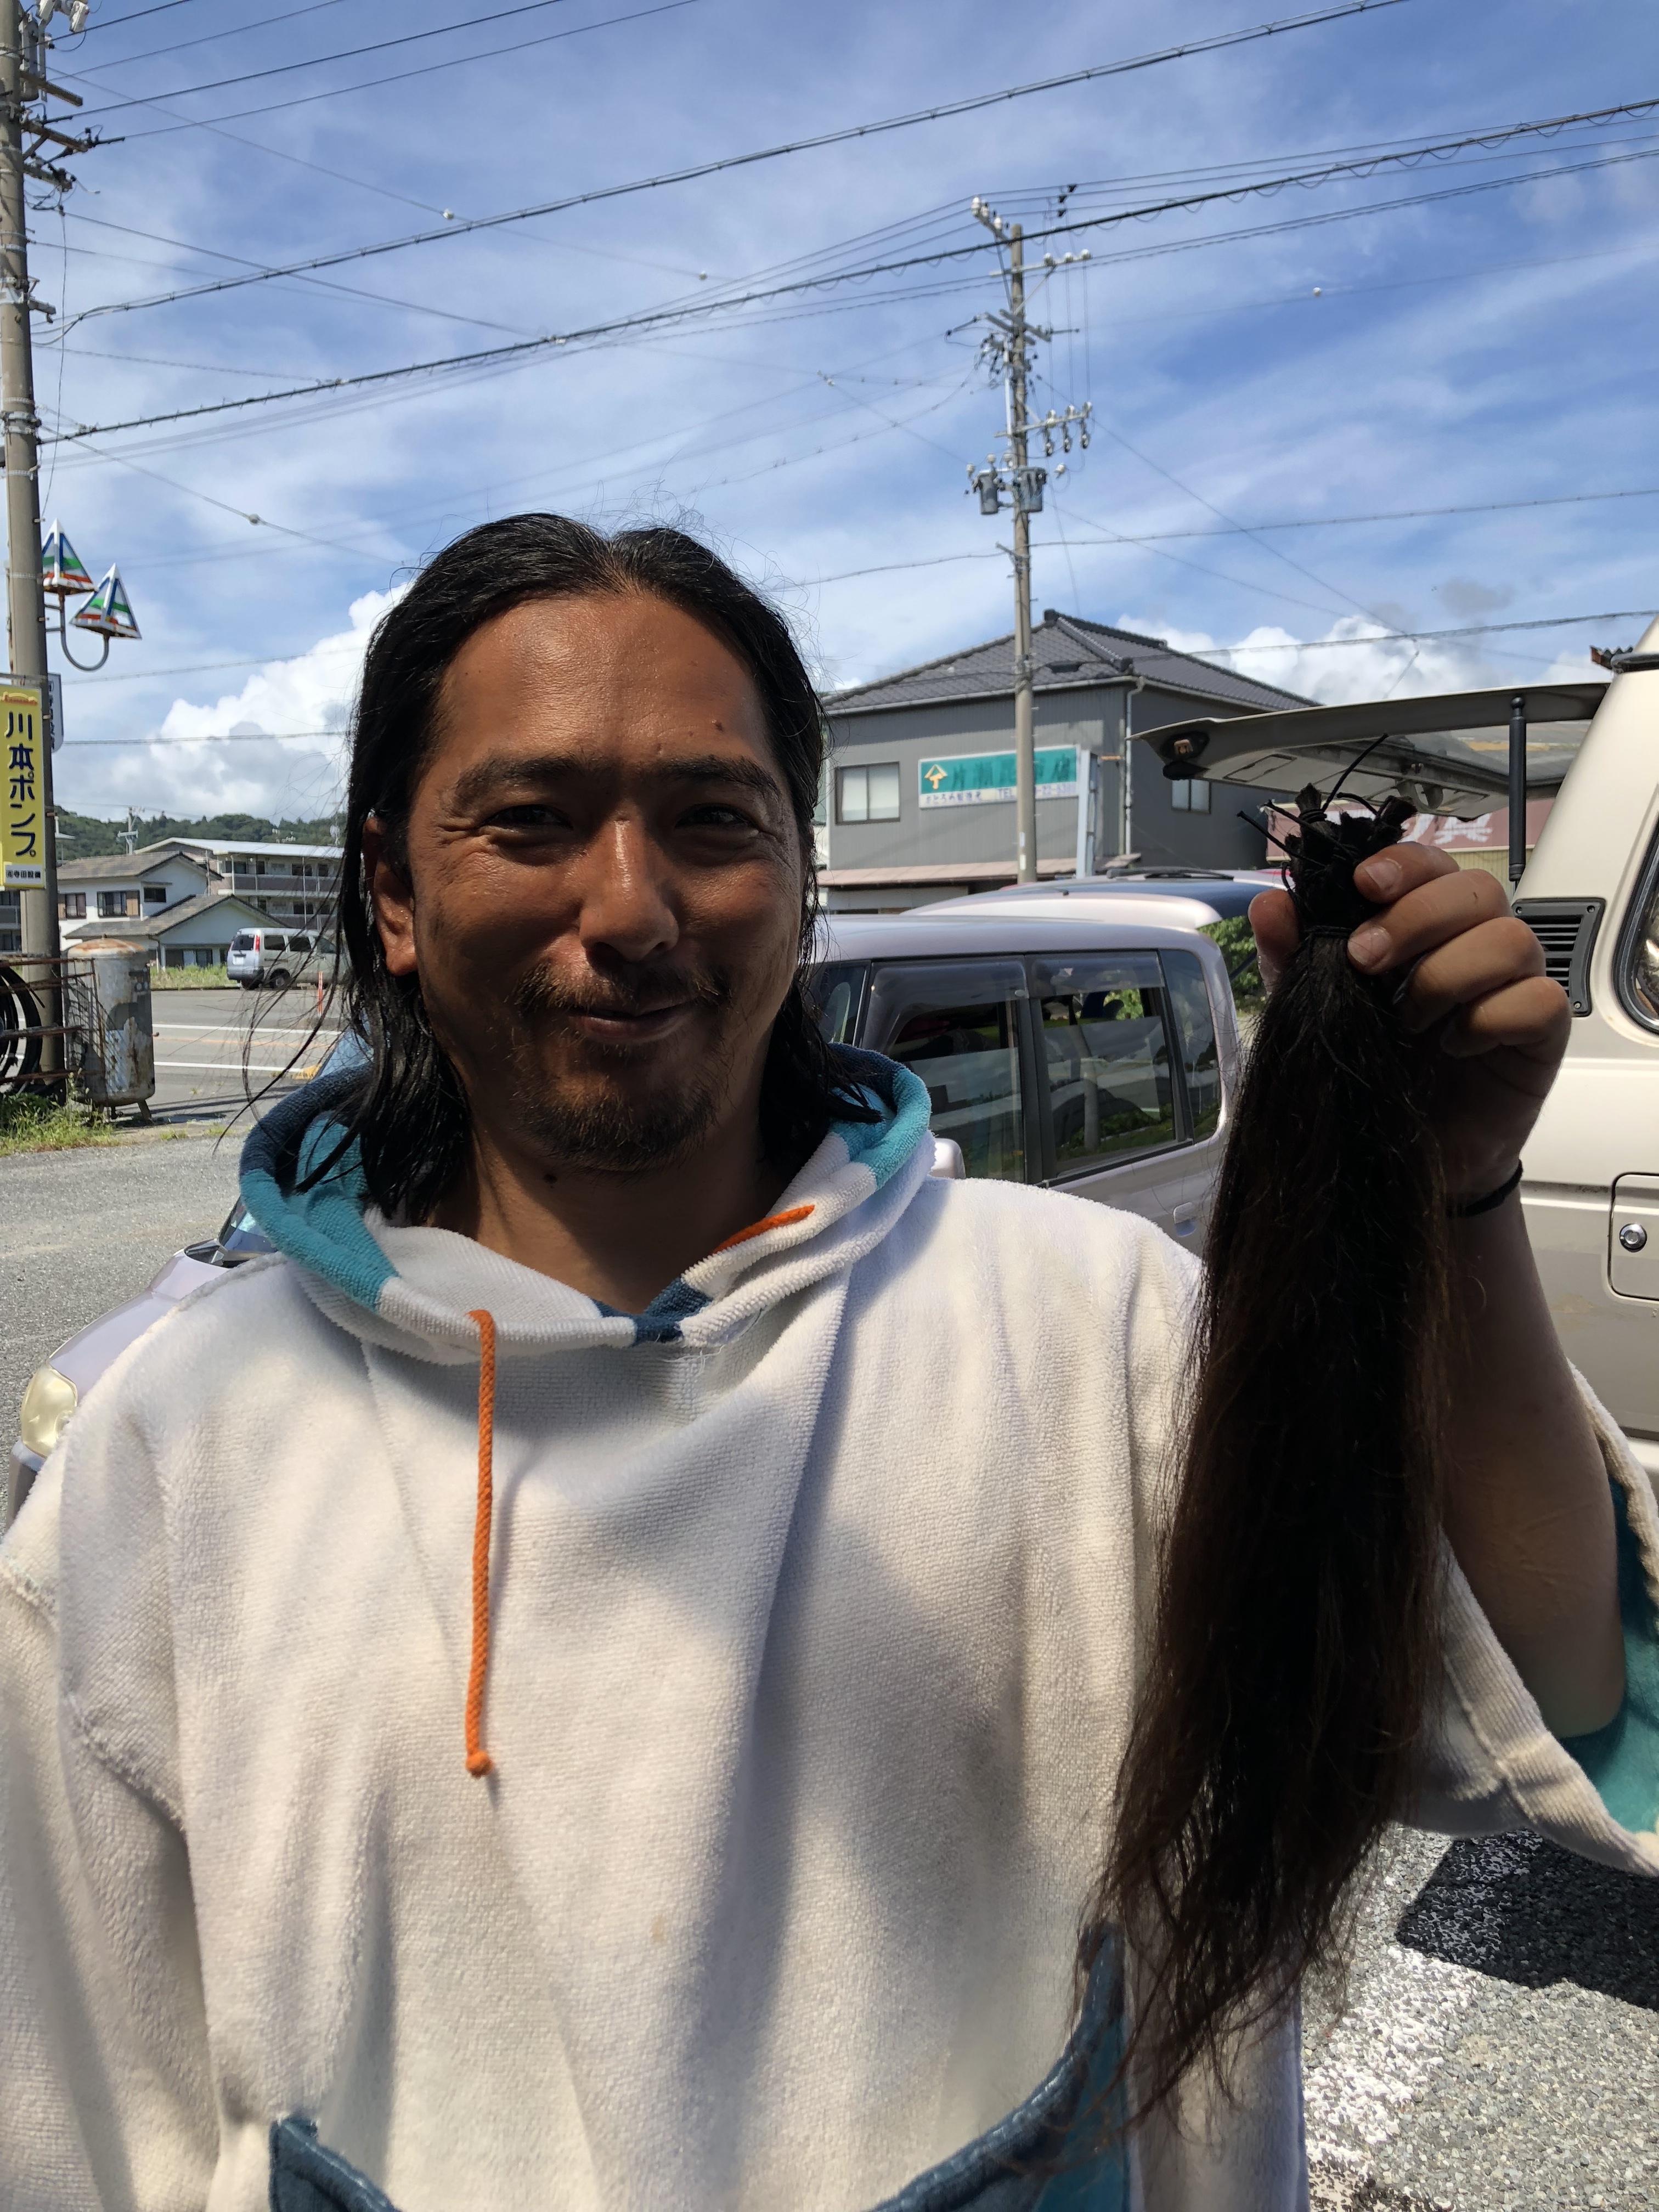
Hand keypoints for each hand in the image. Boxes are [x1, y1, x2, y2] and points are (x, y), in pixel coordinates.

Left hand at [1249, 846, 1570, 1201]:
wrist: (1395, 1156)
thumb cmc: (1367, 1071)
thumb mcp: (1317, 1012)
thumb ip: (1294, 959)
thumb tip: (1269, 907)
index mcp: (1425, 926)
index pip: (1432, 865)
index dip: (1404, 864)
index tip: (1363, 884)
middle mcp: (1475, 944)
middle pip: (1478, 890)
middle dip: (1417, 916)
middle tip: (1367, 959)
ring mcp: (1513, 986)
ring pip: (1511, 939)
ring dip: (1447, 972)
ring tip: (1408, 1019)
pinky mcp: (1539, 1034)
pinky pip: (1538, 1001)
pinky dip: (1490, 1017)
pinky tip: (1454, 1044)